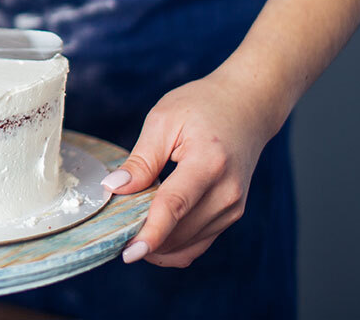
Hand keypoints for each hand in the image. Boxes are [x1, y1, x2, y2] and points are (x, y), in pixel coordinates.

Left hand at [100, 70, 284, 267]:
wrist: (246, 107)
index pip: (175, 206)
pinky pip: (200, 242)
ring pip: (189, 243)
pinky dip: (174, 245)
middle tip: (114, 232)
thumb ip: (141, 160)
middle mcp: (227, 191)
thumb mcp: (163, 121)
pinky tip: (152, 236)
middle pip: (181, 231)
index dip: (151, 233)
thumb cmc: (201, 106)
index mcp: (208, 162)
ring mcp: (234, 206)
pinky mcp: (232, 214)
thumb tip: (113, 188)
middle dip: (146, 239)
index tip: (129, 253)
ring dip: (159, 245)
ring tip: (130, 229)